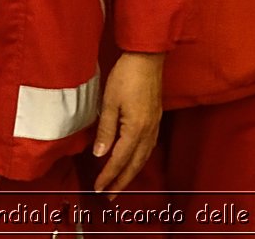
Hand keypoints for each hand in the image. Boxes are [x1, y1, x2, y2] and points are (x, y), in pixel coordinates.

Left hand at [92, 52, 163, 196]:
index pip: (119, 160)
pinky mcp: (156, 119)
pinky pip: (148, 148)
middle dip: (121, 182)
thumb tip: (99, 154)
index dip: (108, 176)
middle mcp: (148, 132)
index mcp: (135, 129)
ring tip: (120, 184)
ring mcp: (154, 126)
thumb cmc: (126, 76)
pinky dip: (140, 160)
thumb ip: (106, 131)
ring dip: (131, 173)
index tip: (98, 189)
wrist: (147, 57)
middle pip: (134, 164)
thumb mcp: (110, 102)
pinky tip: (134, 161)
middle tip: (109, 197)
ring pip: (143, 158)